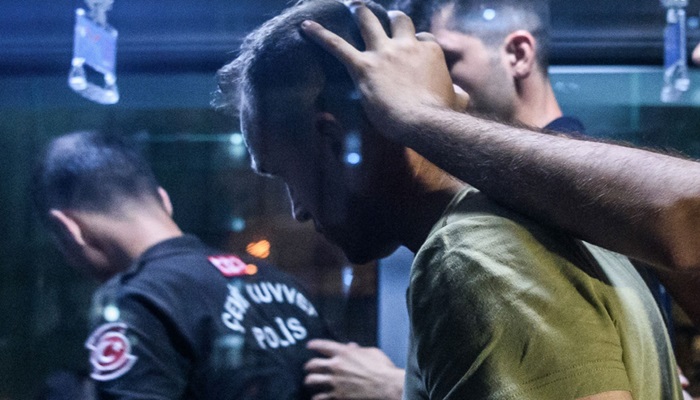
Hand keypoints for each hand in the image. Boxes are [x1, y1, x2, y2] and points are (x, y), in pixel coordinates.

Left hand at [300, 3, 468, 140]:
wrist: (422, 120)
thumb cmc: (440, 114)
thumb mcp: (456, 100)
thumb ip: (456, 94)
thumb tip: (460, 97)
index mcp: (429, 52)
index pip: (422, 39)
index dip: (416, 44)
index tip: (413, 51)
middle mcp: (406, 46)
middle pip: (398, 21)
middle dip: (390, 18)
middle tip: (383, 17)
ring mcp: (383, 53)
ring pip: (368, 21)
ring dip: (359, 12)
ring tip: (352, 6)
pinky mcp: (363, 66)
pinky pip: (336, 45)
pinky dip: (319, 35)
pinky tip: (305, 27)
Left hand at [304, 339, 404, 399]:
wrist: (386, 386)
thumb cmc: (382, 368)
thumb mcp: (371, 352)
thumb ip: (359, 349)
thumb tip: (351, 346)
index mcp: (344, 352)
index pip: (323, 346)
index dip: (314, 345)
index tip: (310, 345)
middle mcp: (336, 366)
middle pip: (313, 364)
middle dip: (308, 365)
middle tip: (307, 366)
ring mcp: (335, 381)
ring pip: (313, 380)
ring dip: (309, 380)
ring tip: (308, 381)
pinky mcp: (338, 395)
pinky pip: (321, 397)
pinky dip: (317, 397)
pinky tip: (316, 398)